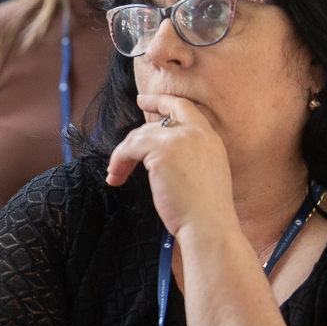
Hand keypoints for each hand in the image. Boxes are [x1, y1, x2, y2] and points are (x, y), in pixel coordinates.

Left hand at [105, 94, 234, 238]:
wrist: (209, 225)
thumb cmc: (204, 211)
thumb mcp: (203, 174)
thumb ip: (188, 157)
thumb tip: (158, 157)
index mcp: (210, 138)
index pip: (184, 107)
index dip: (161, 101)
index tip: (143, 100)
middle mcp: (197, 133)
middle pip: (155, 123)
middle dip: (133, 138)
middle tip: (118, 154)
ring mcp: (180, 139)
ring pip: (140, 137)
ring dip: (123, 157)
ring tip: (116, 175)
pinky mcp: (163, 150)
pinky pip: (130, 148)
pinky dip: (119, 161)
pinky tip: (116, 176)